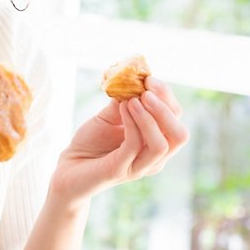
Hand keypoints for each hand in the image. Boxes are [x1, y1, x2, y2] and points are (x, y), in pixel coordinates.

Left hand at [50, 78, 188, 206]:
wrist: (69, 166)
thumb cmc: (91, 142)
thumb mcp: (110, 116)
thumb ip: (125, 101)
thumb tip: (135, 79)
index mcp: (156, 142)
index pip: (176, 119)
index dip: (167, 97)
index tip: (149, 79)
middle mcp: (155, 158)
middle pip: (180, 135)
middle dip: (166, 108)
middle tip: (146, 90)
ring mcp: (139, 166)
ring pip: (162, 144)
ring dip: (150, 117)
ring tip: (132, 100)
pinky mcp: (121, 170)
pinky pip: (135, 145)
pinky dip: (132, 123)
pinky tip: (122, 108)